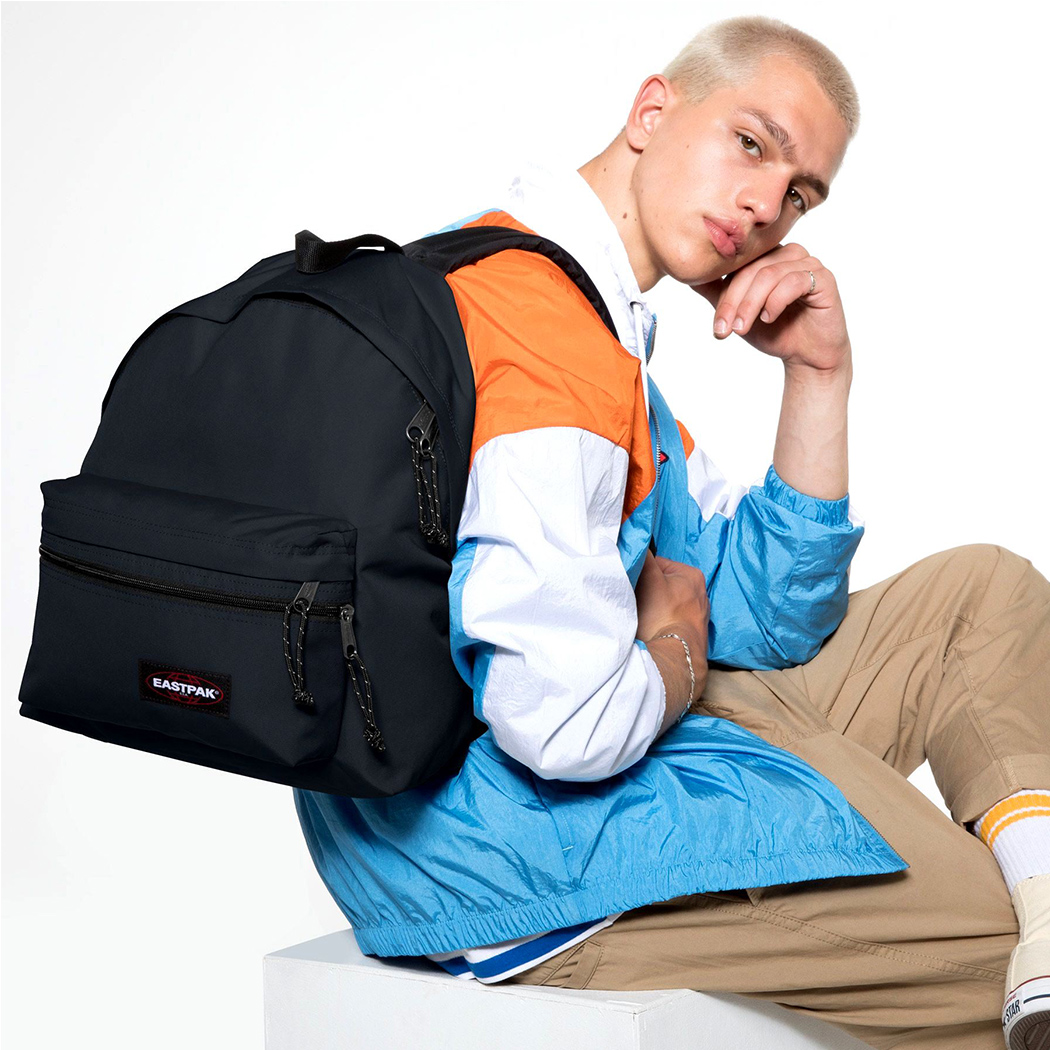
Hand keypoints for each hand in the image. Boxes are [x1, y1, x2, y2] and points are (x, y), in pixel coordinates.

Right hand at [635, 550, 709, 677]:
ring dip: (653, 609)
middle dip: (648, 592)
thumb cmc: (662, 616)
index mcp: (692, 575)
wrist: (674, 659)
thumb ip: (643, 556)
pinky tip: (655, 630)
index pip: (657, 564)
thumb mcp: (649, 579)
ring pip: (665, 603)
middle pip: (661, 584)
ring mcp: (698, 616)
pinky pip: (671, 621)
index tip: (633, 586)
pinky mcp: (693, 634)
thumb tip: (635, 539)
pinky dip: (662, 623)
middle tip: (637, 604)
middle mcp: (700, 593)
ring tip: (646, 619)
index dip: (640, 574)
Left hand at [691, 242, 850, 373]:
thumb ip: (717, 294)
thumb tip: (688, 278)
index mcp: (767, 257)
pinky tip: (768, 319)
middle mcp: (788, 254)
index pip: (738, 266)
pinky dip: (776, 301)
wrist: (807, 357)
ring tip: (742, 329)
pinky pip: (794, 281)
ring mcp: (808, 264)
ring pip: (769, 274)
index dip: (724, 294)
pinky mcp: (823, 278)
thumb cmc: (775, 332)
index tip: (717, 326)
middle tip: (725, 329)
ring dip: (750, 305)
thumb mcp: (738, 313)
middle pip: (751, 269)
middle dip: (733, 302)